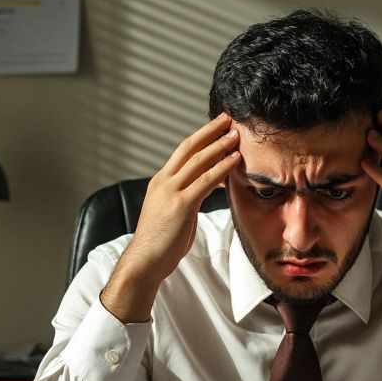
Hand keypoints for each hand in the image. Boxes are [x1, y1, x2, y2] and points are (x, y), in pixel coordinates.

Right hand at [102, 115, 241, 322]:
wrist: (145, 261)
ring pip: (199, 161)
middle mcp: (164, 181)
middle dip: (210, 132)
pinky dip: (222, 168)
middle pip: (190, 148)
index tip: (216, 126)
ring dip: (220, 146)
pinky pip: (206, 181)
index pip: (182, 151)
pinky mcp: (181, 205)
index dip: (201, 136)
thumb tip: (201, 191)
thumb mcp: (170, 213)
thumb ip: (184, 197)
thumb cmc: (159, 242)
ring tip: (236, 135)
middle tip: (228, 119)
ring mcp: (171, 192)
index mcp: (160, 181)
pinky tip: (234, 160)